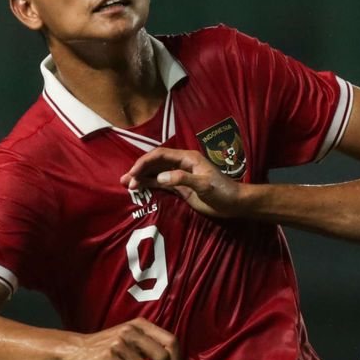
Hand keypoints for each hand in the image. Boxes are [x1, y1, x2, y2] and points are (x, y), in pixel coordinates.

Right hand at [63, 318, 179, 359]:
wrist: (78, 350)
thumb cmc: (110, 347)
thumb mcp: (131, 337)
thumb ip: (149, 344)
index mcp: (141, 324)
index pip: (171, 340)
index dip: (176, 358)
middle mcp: (132, 330)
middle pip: (163, 356)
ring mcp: (120, 343)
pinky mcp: (109, 357)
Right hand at [120, 148, 244, 217]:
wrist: (234, 204)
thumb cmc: (223, 191)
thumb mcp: (205, 185)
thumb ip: (183, 179)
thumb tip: (160, 177)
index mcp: (187, 158)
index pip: (161, 155)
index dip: (145, 162)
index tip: (133, 173)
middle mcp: (181, 164)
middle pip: (155, 162)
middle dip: (139, 169)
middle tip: (125, 180)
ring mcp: (180, 176)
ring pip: (156, 173)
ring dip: (142, 177)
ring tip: (125, 184)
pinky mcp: (180, 187)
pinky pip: (161, 183)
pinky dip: (149, 185)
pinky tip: (138, 188)